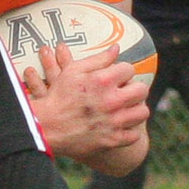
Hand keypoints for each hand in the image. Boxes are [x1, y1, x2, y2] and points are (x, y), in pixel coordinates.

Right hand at [20, 41, 148, 166]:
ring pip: (142, 112)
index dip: (123, 71)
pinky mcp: (112, 140)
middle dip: (134, 88)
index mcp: (103, 81)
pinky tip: (121, 125)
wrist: (46, 126)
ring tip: (127, 108)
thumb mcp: (74, 71)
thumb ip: (98, 59)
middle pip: (141, 90)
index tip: (118, 76)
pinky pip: (134, 134)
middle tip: (126, 91)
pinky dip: (130, 129)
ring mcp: (114, 122)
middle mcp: (111, 101)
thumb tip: (117, 48)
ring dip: (136, 108)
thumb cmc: (58, 96)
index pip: (129, 69)